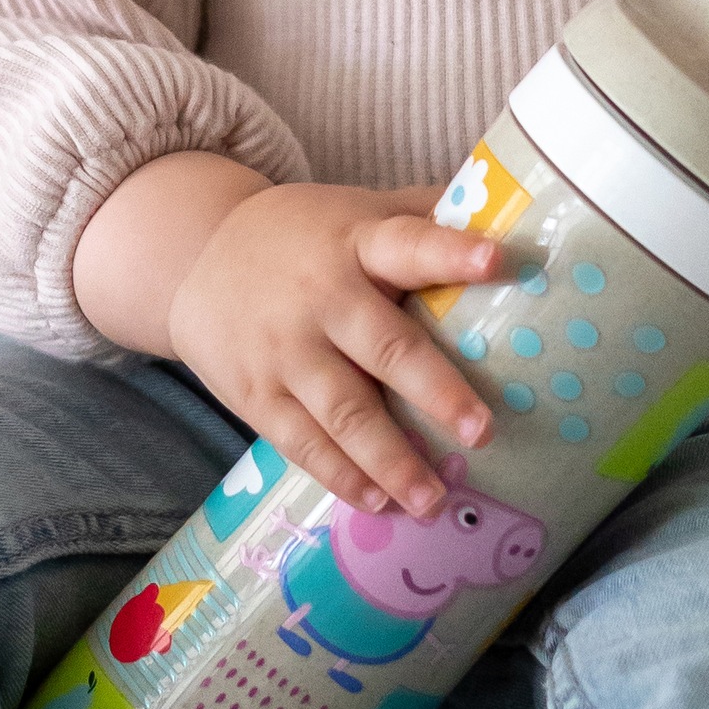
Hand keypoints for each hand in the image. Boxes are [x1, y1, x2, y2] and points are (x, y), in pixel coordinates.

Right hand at [163, 183, 501, 518]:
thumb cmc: (305, 236)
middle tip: (482, 432)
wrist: (194, 257)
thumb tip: (513, 207)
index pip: (408, 243)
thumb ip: (423, 213)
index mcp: (355, 241)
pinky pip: (302, 442)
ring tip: (434, 499)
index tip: (497, 258)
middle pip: (382, 346)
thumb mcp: (357, 209)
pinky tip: (378, 500)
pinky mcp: (255, 394)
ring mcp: (284, 349)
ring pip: (343, 411)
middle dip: (434, 390)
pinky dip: (341, 476)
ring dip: (391, 459)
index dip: (451, 252)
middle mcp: (320, 295)